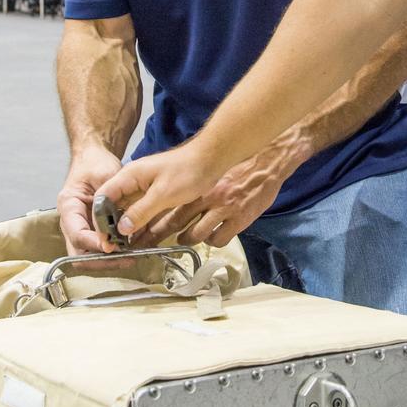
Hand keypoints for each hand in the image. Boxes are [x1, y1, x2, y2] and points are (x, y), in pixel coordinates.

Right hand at [57, 145, 132, 255]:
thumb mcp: (104, 175)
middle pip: (78, 253)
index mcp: (68, 206)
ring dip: (108, 260)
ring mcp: (80, 227)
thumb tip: (113, 225)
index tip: (112, 246)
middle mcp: (71, 221)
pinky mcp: (92, 230)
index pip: (77, 235)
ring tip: (131, 256)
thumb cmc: (96, 163)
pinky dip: (113, 253)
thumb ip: (107, 199)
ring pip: (88, 255)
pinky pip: (99, 248)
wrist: (95, 158)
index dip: (94, 244)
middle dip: (100, 260)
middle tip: (125, 259)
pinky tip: (132, 248)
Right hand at [99, 141, 228, 241]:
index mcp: (129, 176)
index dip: (100, 219)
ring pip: (129, 212)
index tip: (105, 239)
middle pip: (113, 207)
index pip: (103, 198)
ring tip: (125, 250)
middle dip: (112, 227)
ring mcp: (144, 189)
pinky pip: (143, 213)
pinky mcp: (156, 195)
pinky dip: (141, 226)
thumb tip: (121, 229)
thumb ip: (141, 211)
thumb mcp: (163, 194)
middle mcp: (133, 182)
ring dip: (127, 229)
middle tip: (114, 249)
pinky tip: (141, 241)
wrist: (211, 159)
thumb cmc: (187, 171)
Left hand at [142, 151, 286, 246]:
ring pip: (196, 234)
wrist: (266, 162)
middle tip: (147, 244)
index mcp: (198, 185)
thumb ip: (192, 186)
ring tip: (184, 238)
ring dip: (187, 239)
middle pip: (176, 221)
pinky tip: (212, 236)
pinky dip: (212, 240)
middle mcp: (207, 197)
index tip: (140, 231)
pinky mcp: (239, 219)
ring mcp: (223, 210)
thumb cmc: (237, 166)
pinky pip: (218, 239)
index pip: (167, 205)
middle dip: (159, 235)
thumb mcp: (211, 173)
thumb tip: (168, 197)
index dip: (152, 220)